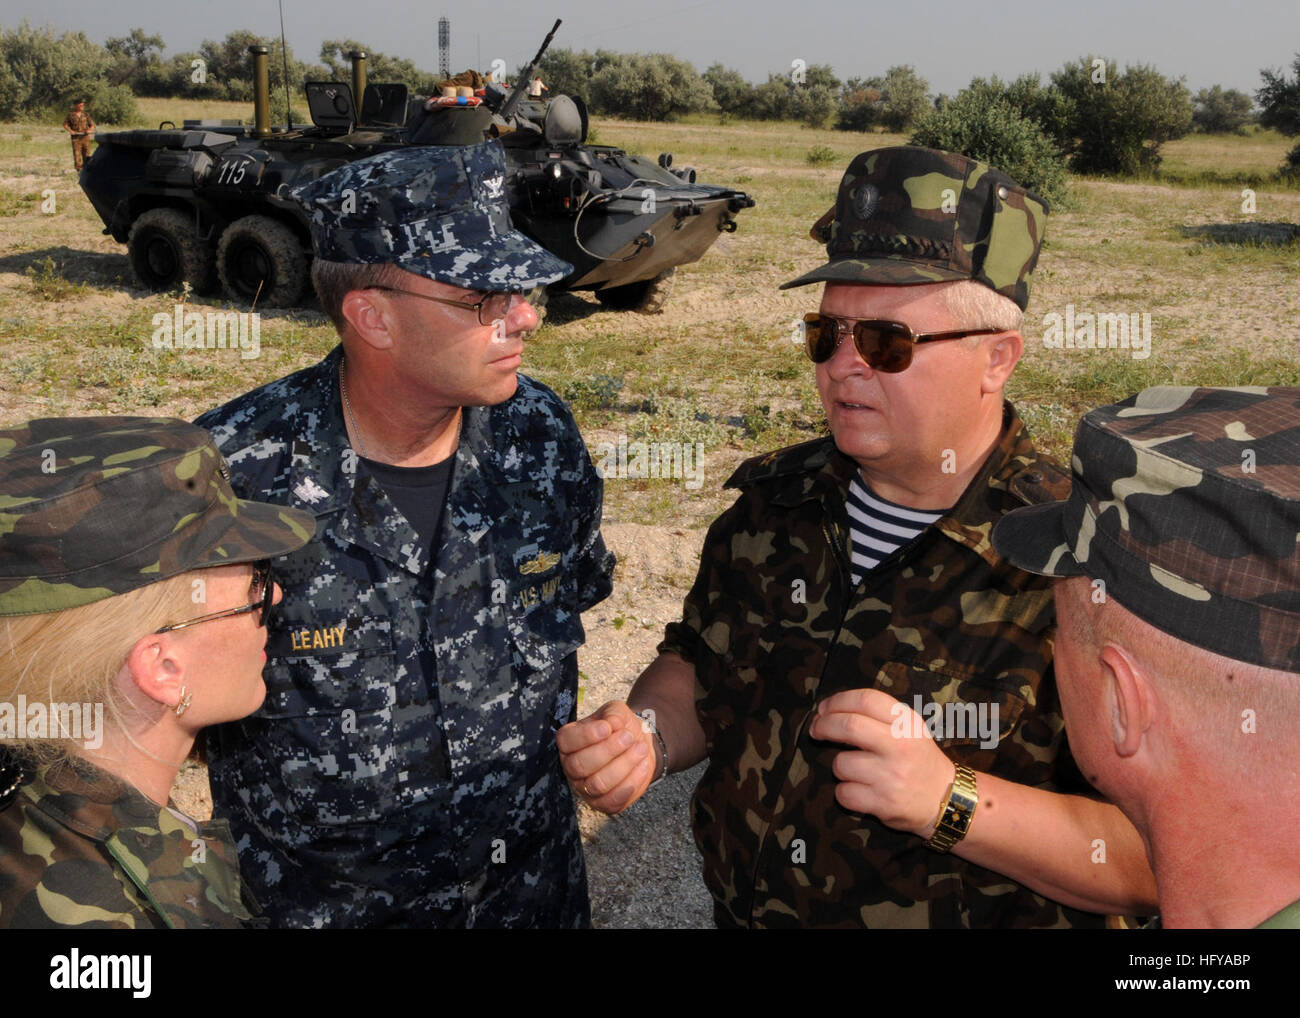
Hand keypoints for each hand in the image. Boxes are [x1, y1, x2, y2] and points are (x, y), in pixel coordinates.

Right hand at [556, 700, 656, 814]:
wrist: (638, 745)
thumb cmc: (621, 727)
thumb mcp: (617, 712)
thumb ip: (613, 715)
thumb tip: (612, 725)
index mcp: (569, 742)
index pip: (566, 741)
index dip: (586, 736)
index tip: (607, 727)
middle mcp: (571, 767)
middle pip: (580, 765)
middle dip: (608, 750)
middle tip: (629, 737)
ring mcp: (585, 789)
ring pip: (598, 784)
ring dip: (623, 765)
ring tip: (640, 748)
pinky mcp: (603, 804)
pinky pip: (614, 800)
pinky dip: (632, 782)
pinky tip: (642, 764)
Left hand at [808, 688, 956, 838]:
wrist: (947, 801)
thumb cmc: (918, 760)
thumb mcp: (910, 729)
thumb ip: (876, 716)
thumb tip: (828, 711)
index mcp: (907, 723)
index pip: (866, 700)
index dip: (837, 701)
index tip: (823, 709)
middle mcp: (900, 746)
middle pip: (848, 726)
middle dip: (824, 726)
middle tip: (816, 730)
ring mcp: (892, 775)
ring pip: (841, 763)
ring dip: (840, 767)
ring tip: (857, 771)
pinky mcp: (884, 803)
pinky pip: (844, 793)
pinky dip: (845, 792)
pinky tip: (860, 791)